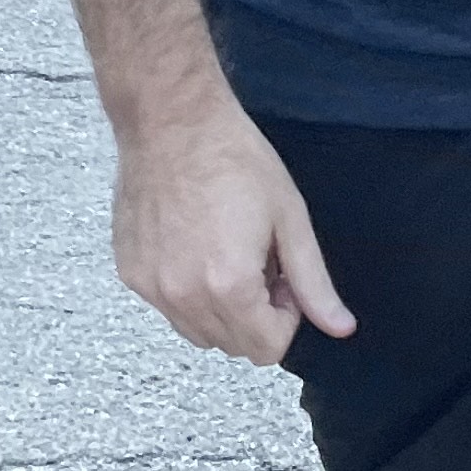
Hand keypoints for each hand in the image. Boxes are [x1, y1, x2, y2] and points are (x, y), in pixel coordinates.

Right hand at [113, 98, 353, 362]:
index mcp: (229, 287)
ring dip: (220, 310)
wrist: (171, 121)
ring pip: (197, 333)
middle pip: (233, 346)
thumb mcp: (290, 218)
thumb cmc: (233, 159)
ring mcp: (152, 287)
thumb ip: (313, 282)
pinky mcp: (130, 273)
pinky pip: (167, 308)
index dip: (287, 318)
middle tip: (259, 262)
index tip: (283, 277)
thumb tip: (340, 328)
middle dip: (255, 316)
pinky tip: (195, 245)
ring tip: (226, 254)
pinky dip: (186, 292)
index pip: (267, 349)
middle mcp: (184, 297)